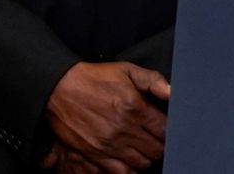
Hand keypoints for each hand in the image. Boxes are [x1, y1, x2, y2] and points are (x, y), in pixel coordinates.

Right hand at [45, 61, 170, 172]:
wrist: (61, 89)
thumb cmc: (96, 78)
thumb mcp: (127, 70)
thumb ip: (153, 80)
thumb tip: (173, 92)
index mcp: (135, 107)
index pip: (165, 129)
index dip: (171, 130)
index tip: (167, 127)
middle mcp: (124, 129)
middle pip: (156, 149)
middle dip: (161, 145)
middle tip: (157, 138)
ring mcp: (109, 144)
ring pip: (142, 163)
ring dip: (147, 157)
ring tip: (144, 147)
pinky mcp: (95, 155)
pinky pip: (121, 172)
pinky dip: (130, 169)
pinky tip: (130, 159)